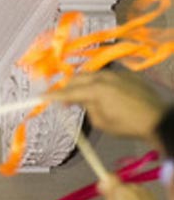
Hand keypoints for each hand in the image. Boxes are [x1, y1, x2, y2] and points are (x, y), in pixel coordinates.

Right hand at [50, 71, 164, 139]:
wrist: (158, 118)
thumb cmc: (129, 125)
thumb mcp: (102, 123)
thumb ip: (87, 108)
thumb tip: (82, 101)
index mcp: (96, 90)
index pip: (68, 92)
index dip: (52, 95)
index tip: (40, 97)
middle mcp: (104, 77)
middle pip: (77, 78)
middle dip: (67, 87)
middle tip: (61, 99)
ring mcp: (116, 73)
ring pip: (91, 74)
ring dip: (82, 84)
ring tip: (80, 97)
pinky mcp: (126, 74)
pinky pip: (105, 75)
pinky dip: (97, 83)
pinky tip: (100, 94)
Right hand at [97, 176, 164, 199]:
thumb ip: (108, 194)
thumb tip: (101, 184)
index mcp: (120, 190)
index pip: (110, 177)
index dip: (107, 180)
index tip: (105, 186)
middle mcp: (130, 185)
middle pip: (121, 184)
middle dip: (119, 191)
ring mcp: (140, 188)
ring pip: (131, 188)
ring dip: (129, 194)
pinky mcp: (149, 192)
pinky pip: (139, 192)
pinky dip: (138, 197)